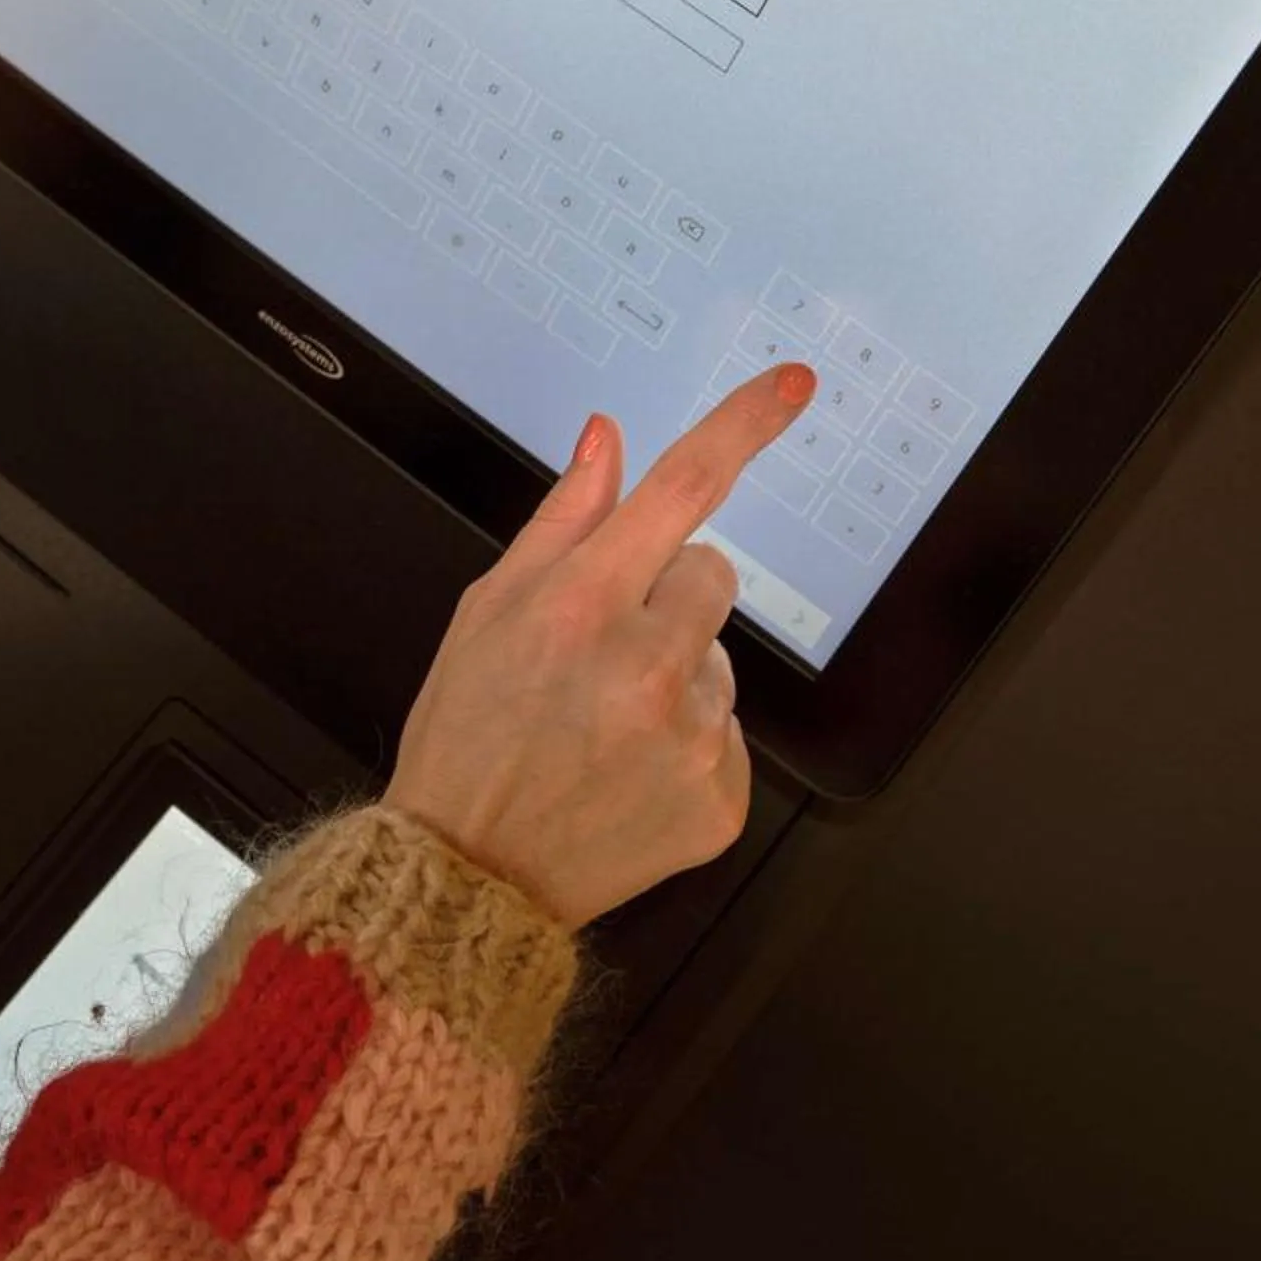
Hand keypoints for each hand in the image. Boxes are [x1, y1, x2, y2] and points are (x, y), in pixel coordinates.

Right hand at [384, 362, 814, 927]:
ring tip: (603, 724)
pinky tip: (628, 770)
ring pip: (720, 658)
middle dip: (666, 593)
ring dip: (676, 674)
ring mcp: (691, 736)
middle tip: (600, 648)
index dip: (743, 427)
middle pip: (712, 572)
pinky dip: (687, 745)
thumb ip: (561, 520)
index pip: (682, 489)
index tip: (793, 384)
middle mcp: (646, 664)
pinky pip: (728, 735)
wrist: (468, 875)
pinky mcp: (720, 798)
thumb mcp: (486, 611)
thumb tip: (608, 438)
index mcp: (583, 604)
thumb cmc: (466, 737)